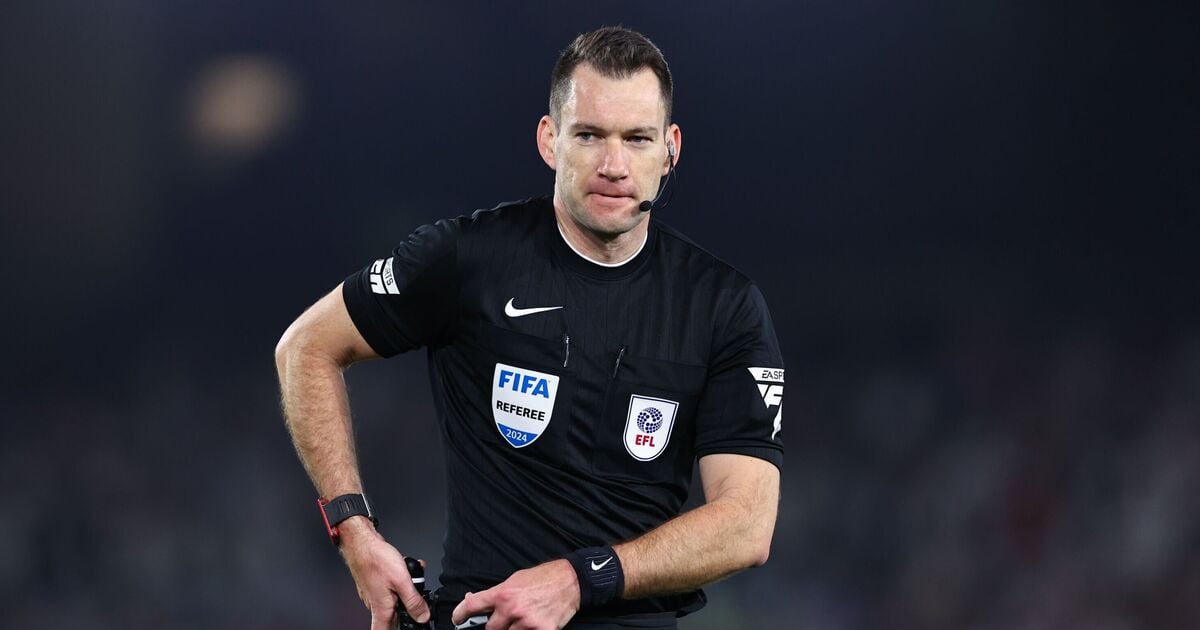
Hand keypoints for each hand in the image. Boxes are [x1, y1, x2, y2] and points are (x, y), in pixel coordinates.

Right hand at [337, 516, 430, 628]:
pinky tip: (406, 570)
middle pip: (395, 616)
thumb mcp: (402, 580)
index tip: (408, 628)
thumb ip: (413, 601)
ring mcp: (374, 594)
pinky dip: (400, 581)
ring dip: (406, 590)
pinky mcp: (375, 584)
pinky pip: (391, 588)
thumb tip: (422, 617)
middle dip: (408, 606)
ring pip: (394, 600)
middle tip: (417, 594)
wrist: (362, 542)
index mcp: (381, 609)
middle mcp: (375, 604)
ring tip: (413, 578)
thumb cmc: (376, 559)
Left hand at [451, 559, 578, 629]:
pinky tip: (535, 624)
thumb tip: (474, 599)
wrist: (570, 581)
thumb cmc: (543, 578)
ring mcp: (527, 623)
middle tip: (505, 619)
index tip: (457, 619)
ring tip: (525, 618)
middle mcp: (512, 609)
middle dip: (495, 626)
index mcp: (503, 593)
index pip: (473, 606)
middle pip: (490, 629)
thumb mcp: (515, 579)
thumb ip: (496, 592)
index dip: (460, 614)